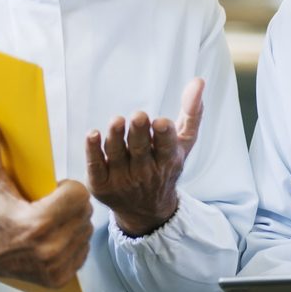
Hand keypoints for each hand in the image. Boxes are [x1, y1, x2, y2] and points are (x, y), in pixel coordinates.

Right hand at [0, 112, 93, 290]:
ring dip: (75, 224)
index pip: (79, 195)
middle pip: (85, 214)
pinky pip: (81, 253)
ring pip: (86, 233)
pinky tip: (53, 239)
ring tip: (52, 221)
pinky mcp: (57, 279)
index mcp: (36, 223)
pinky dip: (72, 244)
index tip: (52, 190)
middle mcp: (49, 249)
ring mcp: (54, 267)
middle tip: (52, 204)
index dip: (67, 189)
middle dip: (72, 205)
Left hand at [85, 77, 204, 238]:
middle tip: (138, 116)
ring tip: (117, 121)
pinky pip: (95, 165)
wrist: (146, 210)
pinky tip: (92, 134)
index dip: (163, 135)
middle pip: (139, 149)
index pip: (166, 147)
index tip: (161, 122)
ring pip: (116, 155)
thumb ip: (192, 112)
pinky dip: (92, 150)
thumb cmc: (165, 167)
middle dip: (139, 132)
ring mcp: (121, 180)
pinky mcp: (101, 184)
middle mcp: (145, 172)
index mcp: (167, 161)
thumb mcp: (183, 143)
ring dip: (115, 136)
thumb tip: (198, 81)